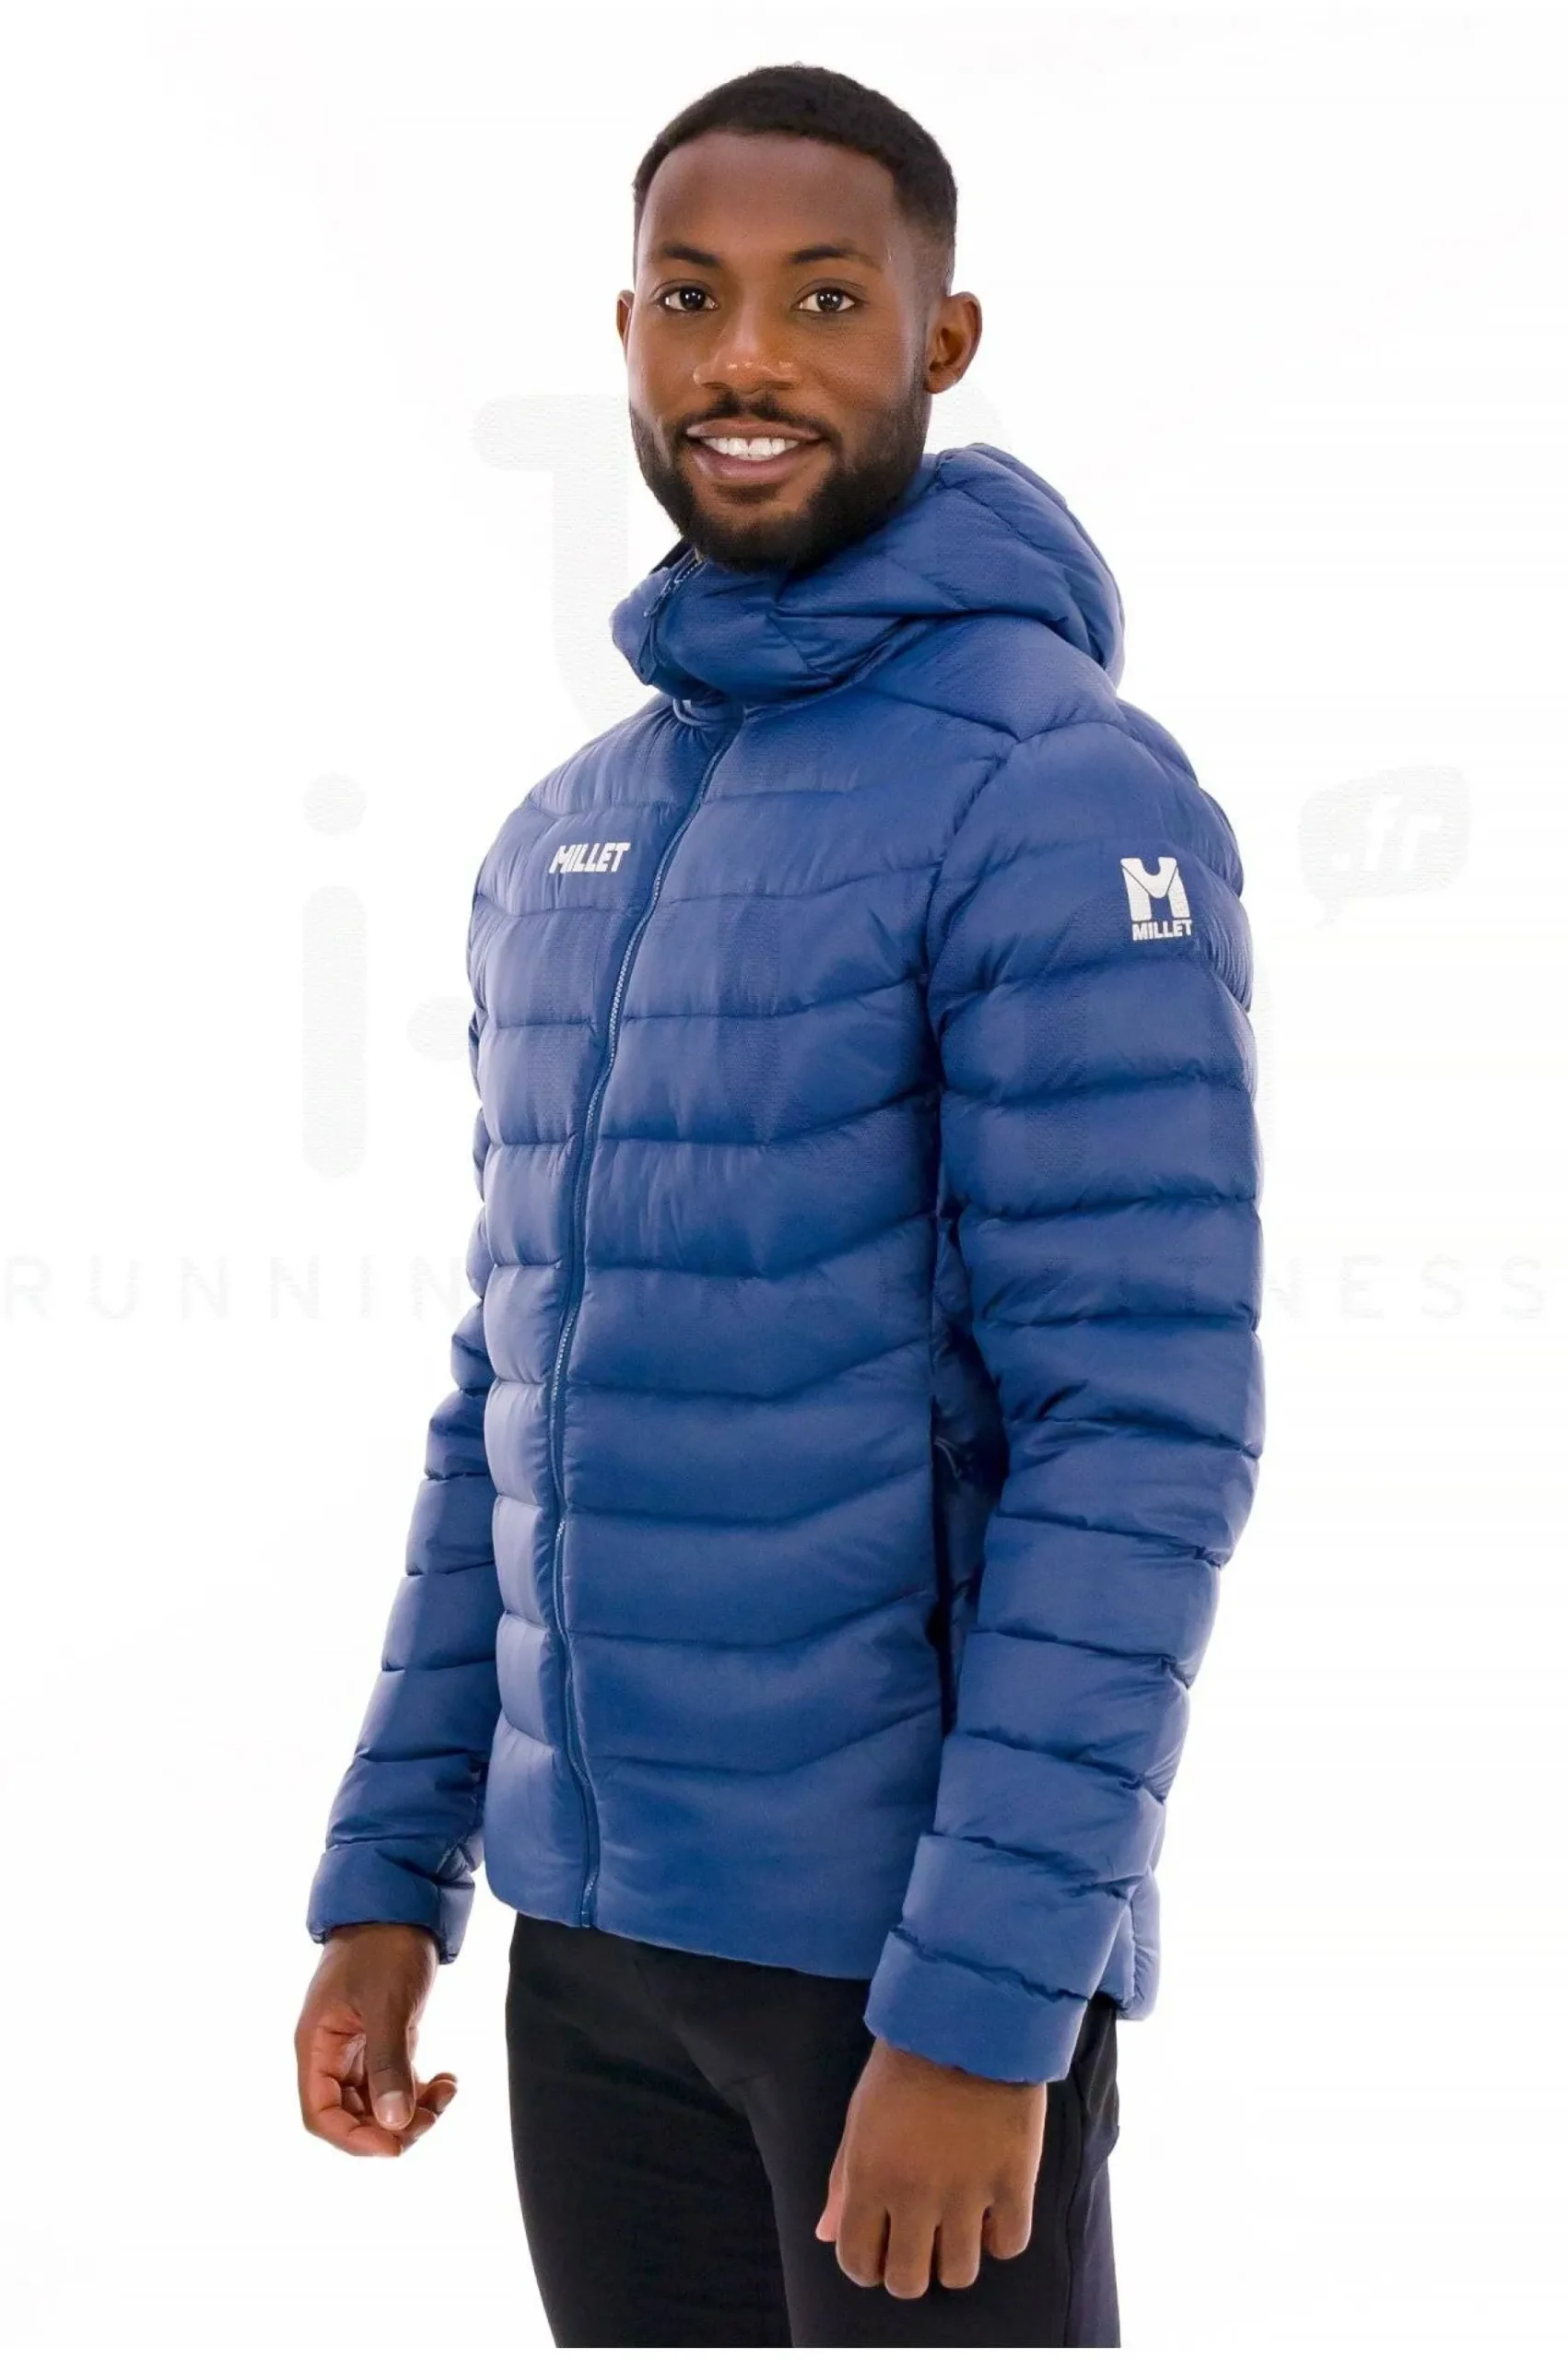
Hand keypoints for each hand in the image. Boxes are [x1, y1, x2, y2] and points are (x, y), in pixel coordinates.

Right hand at [295, 1922, 456, 2157]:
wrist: (401, 1901)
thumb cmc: (384, 1947)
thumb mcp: (387, 2004)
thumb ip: (388, 2064)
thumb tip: (394, 2125)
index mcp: (317, 2045)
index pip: (320, 2114)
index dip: (353, 2138)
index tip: (395, 2143)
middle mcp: (332, 2052)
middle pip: (350, 2115)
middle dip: (390, 2126)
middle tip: (431, 2116)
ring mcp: (357, 2046)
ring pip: (376, 2102)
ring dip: (410, 2109)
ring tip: (446, 2093)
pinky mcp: (383, 2037)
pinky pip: (394, 2081)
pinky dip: (419, 2090)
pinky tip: (447, 2081)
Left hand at [814, 2035, 1046, 2297]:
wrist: (968, 2020)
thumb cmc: (904, 2064)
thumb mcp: (860, 2116)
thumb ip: (842, 2180)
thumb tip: (825, 2234)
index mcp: (869, 2176)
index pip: (857, 2261)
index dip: (865, 2266)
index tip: (877, 2252)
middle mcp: (914, 2194)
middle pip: (908, 2281)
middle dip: (909, 2270)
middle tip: (918, 2244)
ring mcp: (966, 2192)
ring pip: (959, 2274)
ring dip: (954, 2258)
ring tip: (957, 2227)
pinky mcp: (1013, 2181)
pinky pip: (1008, 2245)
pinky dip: (1000, 2237)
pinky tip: (992, 2210)